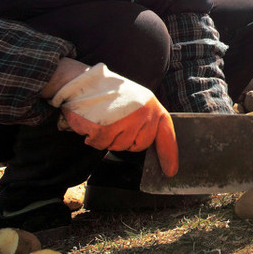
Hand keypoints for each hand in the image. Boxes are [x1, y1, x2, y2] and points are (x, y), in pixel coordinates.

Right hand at [50, 63, 178, 176]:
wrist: (82, 82)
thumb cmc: (108, 93)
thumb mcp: (136, 101)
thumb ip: (145, 120)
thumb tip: (151, 143)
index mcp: (152, 105)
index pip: (167, 134)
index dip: (169, 155)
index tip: (170, 171)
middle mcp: (143, 113)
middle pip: (140, 145)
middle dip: (126, 141)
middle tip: (115, 124)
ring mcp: (126, 120)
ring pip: (120, 147)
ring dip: (108, 139)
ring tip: (103, 119)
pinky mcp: (106, 128)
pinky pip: (102, 145)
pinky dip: (94, 138)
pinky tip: (92, 123)